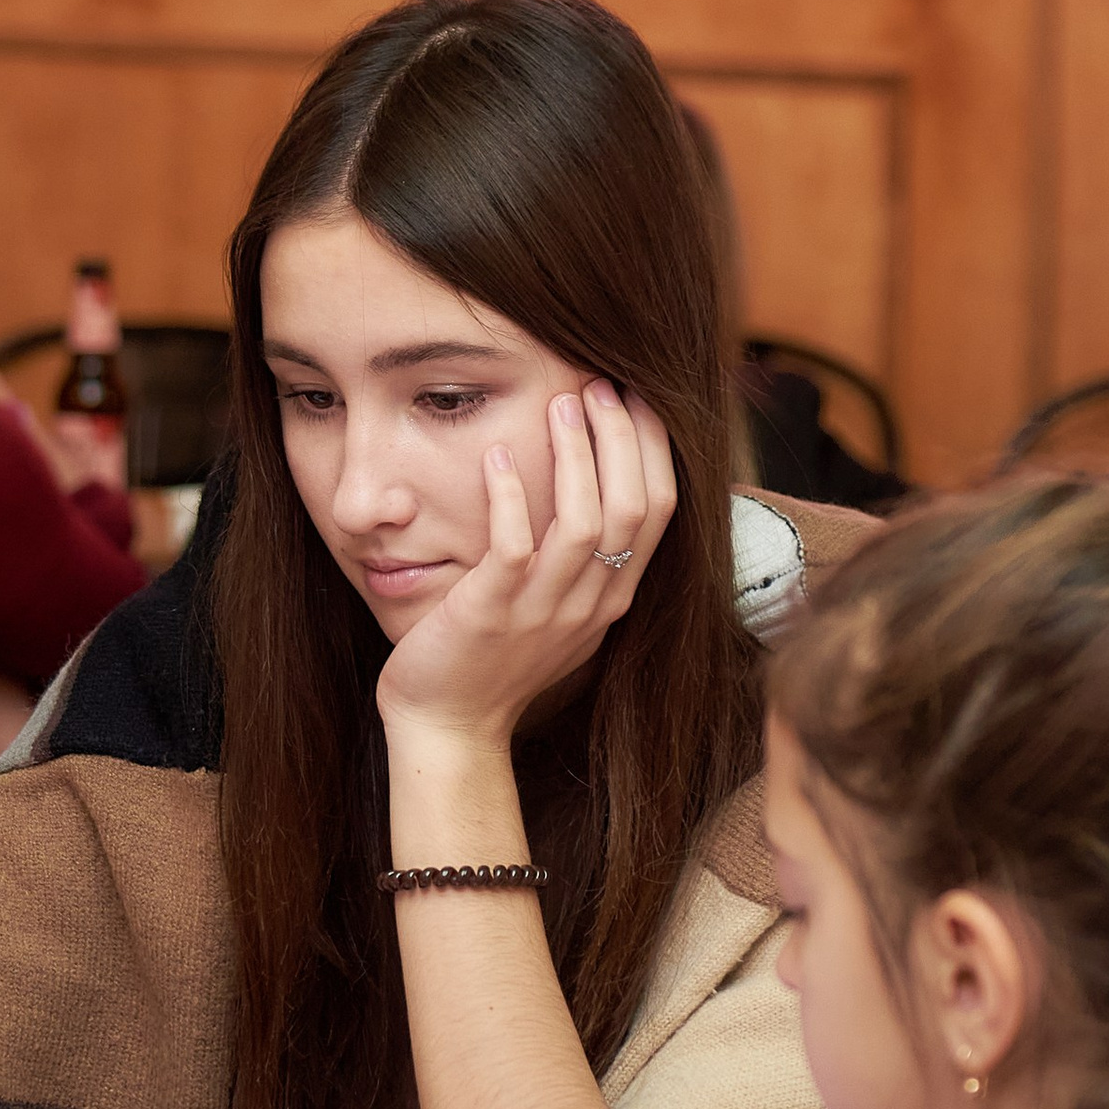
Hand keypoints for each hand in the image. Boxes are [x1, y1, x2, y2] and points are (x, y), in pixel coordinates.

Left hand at [375, 381, 677, 753]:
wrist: (448, 726)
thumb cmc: (496, 659)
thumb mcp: (559, 610)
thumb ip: (583, 561)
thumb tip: (596, 487)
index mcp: (613, 597)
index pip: (659, 509)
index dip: (652, 446)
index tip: (634, 396)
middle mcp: (590, 602)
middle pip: (634, 506)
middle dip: (623, 435)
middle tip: (598, 383)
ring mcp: (544, 610)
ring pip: (585, 521)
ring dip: (577, 453)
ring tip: (559, 402)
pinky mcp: (492, 613)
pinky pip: (514, 546)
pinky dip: (510, 496)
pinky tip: (498, 457)